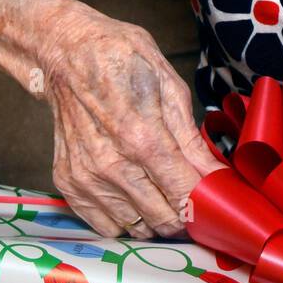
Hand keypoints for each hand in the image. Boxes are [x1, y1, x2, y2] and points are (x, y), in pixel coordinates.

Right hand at [35, 4, 223, 238]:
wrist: (68, 54)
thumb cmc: (123, 60)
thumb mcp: (169, 86)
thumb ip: (191, 139)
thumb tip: (215, 175)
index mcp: (142, 137)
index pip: (184, 196)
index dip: (206, 204)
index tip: (215, 200)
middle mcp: (111, 165)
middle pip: (163, 220)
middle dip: (185, 214)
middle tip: (191, 196)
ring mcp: (86, 178)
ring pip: (136, 228)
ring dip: (155, 218)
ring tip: (161, 192)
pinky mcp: (68, 183)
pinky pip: (106, 226)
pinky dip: (126, 218)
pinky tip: (133, 194)